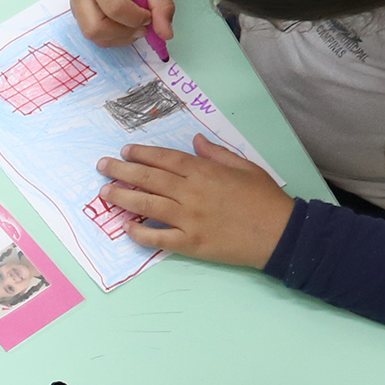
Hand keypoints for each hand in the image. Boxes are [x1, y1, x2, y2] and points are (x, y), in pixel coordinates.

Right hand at [70, 0, 174, 45]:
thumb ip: (161, 4)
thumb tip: (166, 34)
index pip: (114, 7)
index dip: (137, 17)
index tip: (150, 12)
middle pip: (96, 28)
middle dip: (124, 32)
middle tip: (143, 25)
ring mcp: (76, 5)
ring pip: (94, 36)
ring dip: (120, 37)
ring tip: (136, 25)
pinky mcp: (79, 15)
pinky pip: (95, 37)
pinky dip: (114, 38)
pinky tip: (126, 26)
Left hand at [97, 133, 292, 268]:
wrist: (281, 234)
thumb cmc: (265, 199)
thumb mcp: (245, 167)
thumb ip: (217, 154)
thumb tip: (196, 140)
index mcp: (205, 172)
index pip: (165, 159)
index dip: (142, 154)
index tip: (125, 151)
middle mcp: (192, 193)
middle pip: (149, 179)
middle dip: (122, 170)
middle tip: (102, 167)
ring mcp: (189, 219)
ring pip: (147, 205)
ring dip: (122, 198)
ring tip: (104, 193)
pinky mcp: (191, 243)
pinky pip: (158, 237)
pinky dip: (140, 233)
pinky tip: (126, 228)